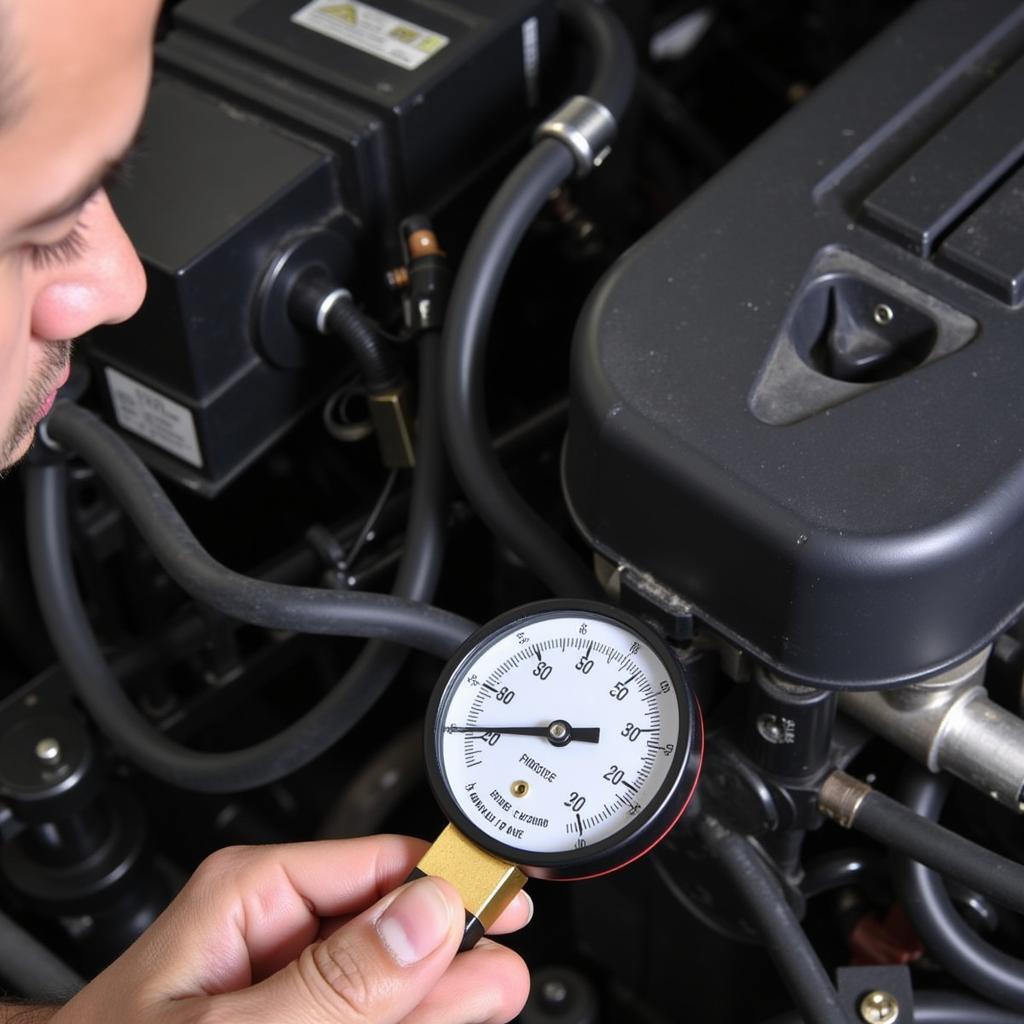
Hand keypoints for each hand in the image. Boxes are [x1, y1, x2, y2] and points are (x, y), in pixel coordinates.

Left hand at [49, 835, 531, 1023]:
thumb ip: (335, 978)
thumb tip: (427, 916)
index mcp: (253, 894)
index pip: (381, 863)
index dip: (450, 878)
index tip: (504, 900)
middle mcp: (276, 933)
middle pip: (394, 924)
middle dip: (453, 942)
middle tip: (505, 963)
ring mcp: (288, 987)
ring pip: (388, 977)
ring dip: (441, 989)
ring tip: (493, 991)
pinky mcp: (295, 1019)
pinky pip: (371, 1013)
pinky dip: (408, 1017)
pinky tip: (440, 1012)